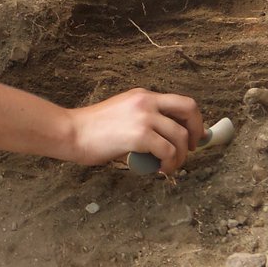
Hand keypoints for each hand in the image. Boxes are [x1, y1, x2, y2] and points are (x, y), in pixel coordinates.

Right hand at [68, 88, 202, 173]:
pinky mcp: (139, 135)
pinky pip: (167, 151)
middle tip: (191, 149)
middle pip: (189, 110)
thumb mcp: (122, 113)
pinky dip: (169, 163)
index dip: (194, 120)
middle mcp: (146, 101)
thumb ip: (143, 120)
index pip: (181, 102)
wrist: (71, 132)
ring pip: (180, 136)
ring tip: (170, 167)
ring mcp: (143, 117)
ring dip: (181, 156)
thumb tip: (163, 140)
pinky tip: (160, 170)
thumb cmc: (92, 130)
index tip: (194, 136)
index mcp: (143, 96)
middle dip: (196, 131)